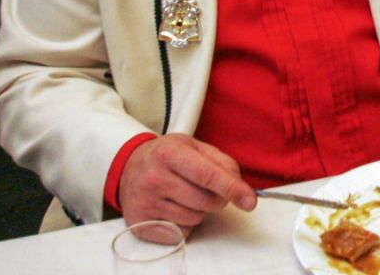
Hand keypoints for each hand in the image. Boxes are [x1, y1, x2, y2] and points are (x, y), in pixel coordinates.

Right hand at [118, 134, 256, 232]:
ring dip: (198, 210)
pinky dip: (184, 223)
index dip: (232, 188)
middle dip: (216, 198)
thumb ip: (222, 162)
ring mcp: (146, 202)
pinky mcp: (141, 223)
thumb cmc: (168, 156)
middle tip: (203, 187)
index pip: (207, 175)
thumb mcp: (194, 147)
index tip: (250, 201)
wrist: (129, 166)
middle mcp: (154, 178)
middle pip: (206, 201)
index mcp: (170, 153)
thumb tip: (241, 188)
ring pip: (195, 218)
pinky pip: (181, 233)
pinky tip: (172, 207)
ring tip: (183, 194)